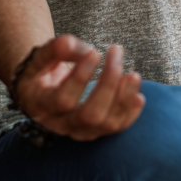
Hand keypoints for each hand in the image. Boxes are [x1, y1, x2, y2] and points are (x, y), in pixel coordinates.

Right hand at [11, 35, 144, 140]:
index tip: (95, 52)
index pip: (64, 100)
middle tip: (116, 52)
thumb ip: (57, 49)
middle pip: (90, 115)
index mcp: (42, 105)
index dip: (81, 77)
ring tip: (133, 74)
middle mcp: (61, 124)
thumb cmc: (43, 69)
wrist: (43, 89)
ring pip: (107, 124)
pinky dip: (131, 113)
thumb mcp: (41, 55)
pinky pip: (117, 128)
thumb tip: (85, 50)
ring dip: (124, 99)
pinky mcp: (96, 131)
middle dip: (108, 84)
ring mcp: (80, 131)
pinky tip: (139, 96)